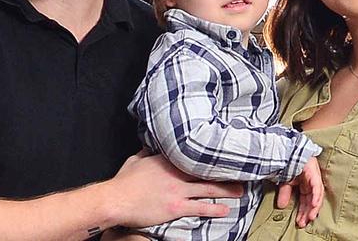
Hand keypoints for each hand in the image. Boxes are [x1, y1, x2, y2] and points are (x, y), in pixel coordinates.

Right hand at [107, 152, 242, 227]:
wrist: (117, 199)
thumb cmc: (123, 181)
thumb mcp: (135, 160)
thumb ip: (146, 152)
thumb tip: (149, 146)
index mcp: (167, 159)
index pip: (193, 156)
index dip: (208, 157)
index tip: (220, 157)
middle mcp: (177, 172)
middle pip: (205, 171)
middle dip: (224, 172)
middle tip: (239, 173)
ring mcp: (178, 190)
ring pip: (208, 188)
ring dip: (226, 190)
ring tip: (240, 191)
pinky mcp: (176, 207)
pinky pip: (200, 207)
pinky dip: (214, 209)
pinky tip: (225, 210)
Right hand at [277, 157, 322, 227]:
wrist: (287, 150)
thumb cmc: (288, 164)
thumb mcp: (284, 182)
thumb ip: (284, 194)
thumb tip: (281, 206)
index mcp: (305, 184)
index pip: (305, 201)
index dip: (302, 212)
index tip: (299, 222)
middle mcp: (312, 182)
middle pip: (312, 201)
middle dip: (307, 213)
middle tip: (303, 223)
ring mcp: (314, 178)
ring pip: (317, 196)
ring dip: (313, 208)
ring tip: (309, 218)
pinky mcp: (315, 174)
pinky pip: (317, 188)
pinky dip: (316, 197)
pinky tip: (314, 205)